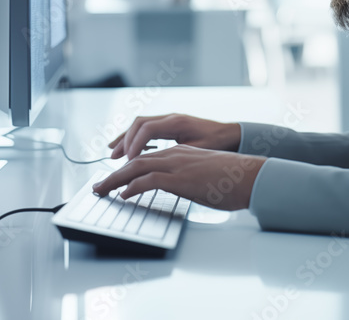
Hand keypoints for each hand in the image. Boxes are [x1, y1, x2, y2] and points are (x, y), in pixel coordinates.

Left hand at [92, 145, 266, 210]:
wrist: (250, 176)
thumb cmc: (232, 179)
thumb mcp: (205, 174)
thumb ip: (189, 177)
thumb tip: (182, 188)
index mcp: (180, 153)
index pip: (146, 157)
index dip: (127, 167)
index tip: (114, 178)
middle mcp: (175, 154)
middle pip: (134, 160)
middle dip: (113, 173)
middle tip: (98, 186)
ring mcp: (177, 165)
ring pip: (136, 168)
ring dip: (114, 180)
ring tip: (102, 190)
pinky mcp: (180, 178)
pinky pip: (148, 180)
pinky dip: (132, 187)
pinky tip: (124, 195)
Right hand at [108, 114, 240, 159]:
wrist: (231, 135)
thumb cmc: (218, 143)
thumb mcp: (200, 151)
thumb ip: (180, 155)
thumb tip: (160, 164)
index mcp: (176, 122)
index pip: (147, 129)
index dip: (135, 144)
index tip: (128, 161)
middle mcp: (170, 118)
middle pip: (139, 124)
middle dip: (124, 140)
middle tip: (113, 157)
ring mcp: (169, 121)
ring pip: (140, 126)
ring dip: (126, 139)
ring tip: (113, 153)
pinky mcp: (169, 127)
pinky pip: (147, 130)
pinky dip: (135, 139)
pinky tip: (128, 150)